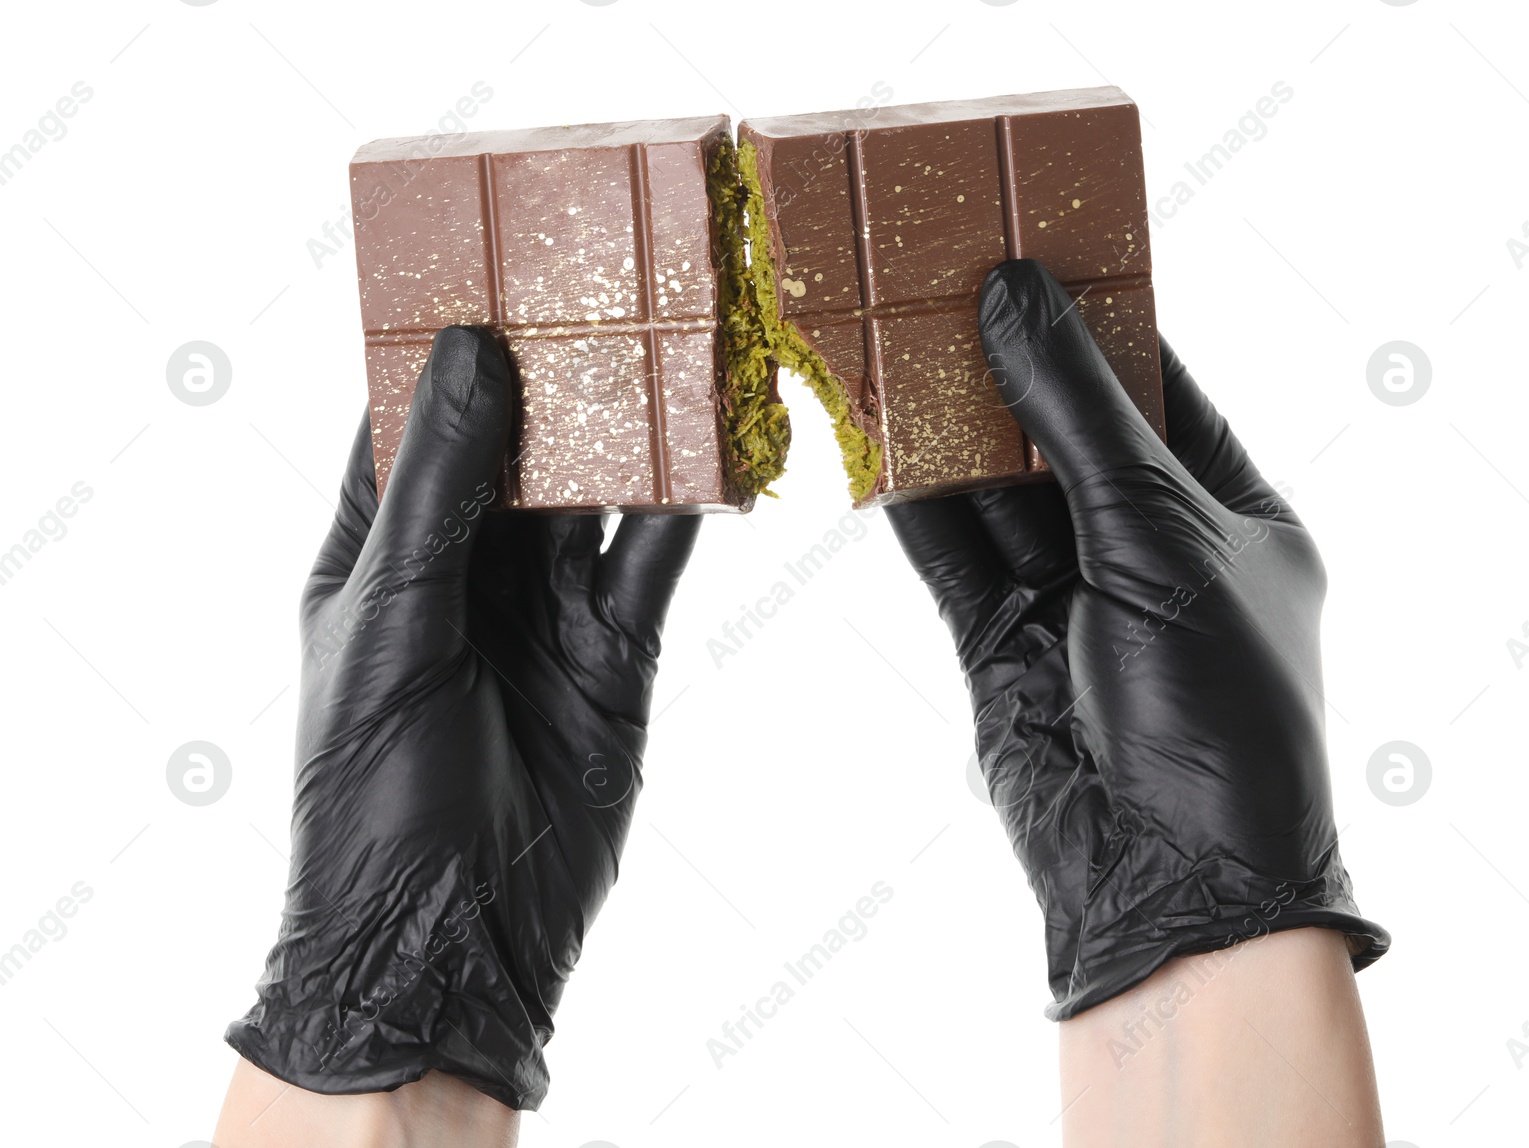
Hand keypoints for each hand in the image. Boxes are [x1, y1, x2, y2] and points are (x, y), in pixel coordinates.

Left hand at [225, 327, 698, 1107]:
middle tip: (614, 273)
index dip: (450, 342)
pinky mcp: (619, 649)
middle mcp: (465, 565)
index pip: (412, 420)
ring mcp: (546, 606)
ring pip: (597, 488)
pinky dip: (691, 507)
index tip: (497, 255)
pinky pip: (657, 558)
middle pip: (519, 441)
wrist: (453, 940)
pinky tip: (723, 447)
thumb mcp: (388, 621)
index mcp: (380, 549)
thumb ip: (436, 491)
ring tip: (680, 334)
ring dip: (634, 423)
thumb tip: (465, 349)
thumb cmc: (373, 788)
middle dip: (561, 366)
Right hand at [888, 260, 1387, 1019]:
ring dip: (947, 423)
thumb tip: (1014, 292)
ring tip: (888, 336)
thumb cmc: (1214, 700)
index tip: (1032, 244)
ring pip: (996, 487)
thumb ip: (1076, 411)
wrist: (1165, 874)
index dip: (1097, 315)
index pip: (1159, 384)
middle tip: (939, 277)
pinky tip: (871, 440)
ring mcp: (1071, 596)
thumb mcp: (1156, 529)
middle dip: (1006, 363)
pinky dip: (911, 499)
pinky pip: (950, 552)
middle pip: (1065, 429)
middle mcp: (1149, 548)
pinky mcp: (1000, 642)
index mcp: (1230, 511)